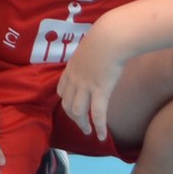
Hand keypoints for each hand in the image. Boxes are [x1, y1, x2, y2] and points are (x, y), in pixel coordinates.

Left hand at [56, 23, 128, 141]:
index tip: (73, 106)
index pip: (62, 90)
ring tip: (88, 132)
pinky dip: (99, 127)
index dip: (66, 100)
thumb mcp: (90, 48)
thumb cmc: (105, 38)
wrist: (110, 37)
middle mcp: (74, 79)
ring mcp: (85, 86)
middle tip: (82, 125)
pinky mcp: (100, 90)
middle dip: (73, 117)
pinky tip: (101, 136)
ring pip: (77, 112)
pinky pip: (97, 114)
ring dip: (82, 124)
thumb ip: (89, 58)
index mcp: (71, 69)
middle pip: (67, 104)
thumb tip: (96, 59)